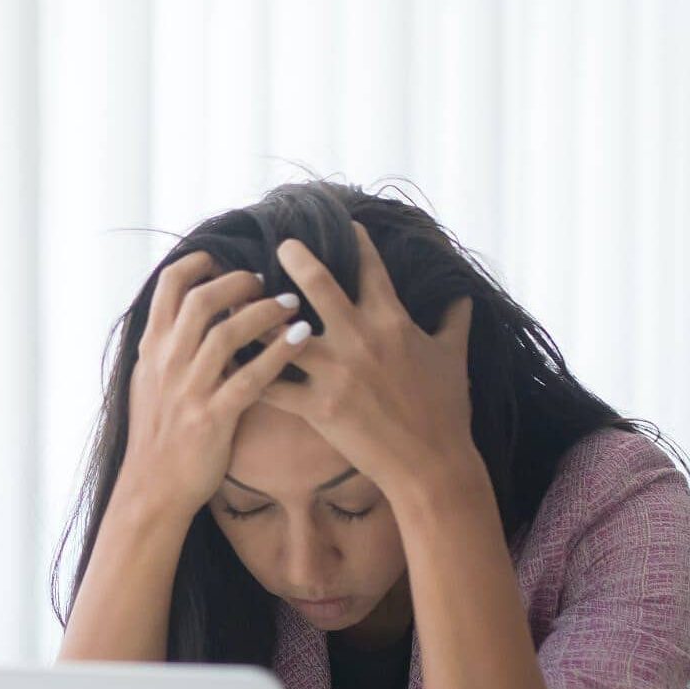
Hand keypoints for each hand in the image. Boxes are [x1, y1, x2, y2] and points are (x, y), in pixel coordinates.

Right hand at [117, 253, 308, 519]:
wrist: (152, 488)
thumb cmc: (157, 436)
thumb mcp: (148, 384)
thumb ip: (166, 349)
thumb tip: (185, 317)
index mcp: (152, 350)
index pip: (169, 287)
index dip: (198, 264)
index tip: (221, 258)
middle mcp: (167, 363)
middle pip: (202, 300)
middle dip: (237, 282)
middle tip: (264, 280)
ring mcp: (189, 390)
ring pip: (227, 334)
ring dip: (264, 311)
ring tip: (292, 303)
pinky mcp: (212, 418)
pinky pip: (251, 378)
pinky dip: (278, 353)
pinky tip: (301, 338)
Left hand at [261, 223, 478, 502]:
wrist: (432, 465)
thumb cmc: (447, 412)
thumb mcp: (454, 358)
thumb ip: (454, 322)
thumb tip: (463, 296)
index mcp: (392, 321)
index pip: (371, 269)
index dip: (357, 242)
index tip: (343, 224)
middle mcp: (360, 339)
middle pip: (318, 286)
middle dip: (296, 259)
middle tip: (279, 244)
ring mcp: (337, 373)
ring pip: (283, 334)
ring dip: (258, 317)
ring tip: (236, 302)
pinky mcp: (319, 408)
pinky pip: (273, 387)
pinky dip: (248, 374)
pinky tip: (226, 363)